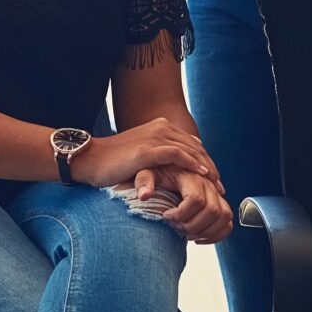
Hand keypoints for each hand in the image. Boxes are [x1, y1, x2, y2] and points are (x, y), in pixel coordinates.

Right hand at [71, 116, 216, 188]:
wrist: (90, 160)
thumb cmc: (114, 163)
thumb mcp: (143, 156)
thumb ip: (162, 157)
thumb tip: (179, 166)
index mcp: (160, 127)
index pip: (191, 143)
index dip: (205, 160)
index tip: (214, 179)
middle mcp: (160, 128)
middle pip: (194, 146)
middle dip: (209, 166)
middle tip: (220, 184)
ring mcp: (154, 137)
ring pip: (189, 150)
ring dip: (204, 167)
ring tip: (215, 182)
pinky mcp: (147, 149)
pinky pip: (176, 154)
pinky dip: (190, 164)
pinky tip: (200, 174)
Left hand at [140, 164, 234, 243]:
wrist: (166, 172)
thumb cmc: (156, 172)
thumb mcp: (146, 172)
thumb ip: (144, 181)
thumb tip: (144, 196)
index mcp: (191, 175)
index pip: (196, 199)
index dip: (181, 214)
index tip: (165, 217)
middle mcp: (208, 184)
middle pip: (212, 210)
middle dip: (192, 225)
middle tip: (175, 227)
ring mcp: (216, 195)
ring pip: (224, 217)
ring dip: (205, 231)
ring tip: (186, 232)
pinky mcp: (220, 205)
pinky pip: (228, 223)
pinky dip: (216, 234)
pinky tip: (197, 237)